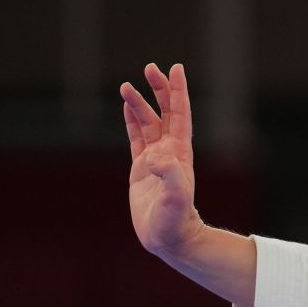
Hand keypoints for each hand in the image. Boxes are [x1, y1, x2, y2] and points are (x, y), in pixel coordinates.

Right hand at [120, 62, 203, 255]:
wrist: (168, 238)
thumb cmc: (174, 221)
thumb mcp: (175, 199)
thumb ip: (171, 178)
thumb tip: (158, 158)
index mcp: (180, 153)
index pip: (180, 115)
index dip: (178, 92)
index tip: (175, 69)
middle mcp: (170, 152)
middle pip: (165, 113)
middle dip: (160, 90)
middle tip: (151, 68)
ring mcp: (156, 159)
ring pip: (148, 123)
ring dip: (139, 103)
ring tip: (127, 85)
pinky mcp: (142, 168)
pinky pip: (136, 138)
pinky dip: (132, 121)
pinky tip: (127, 107)